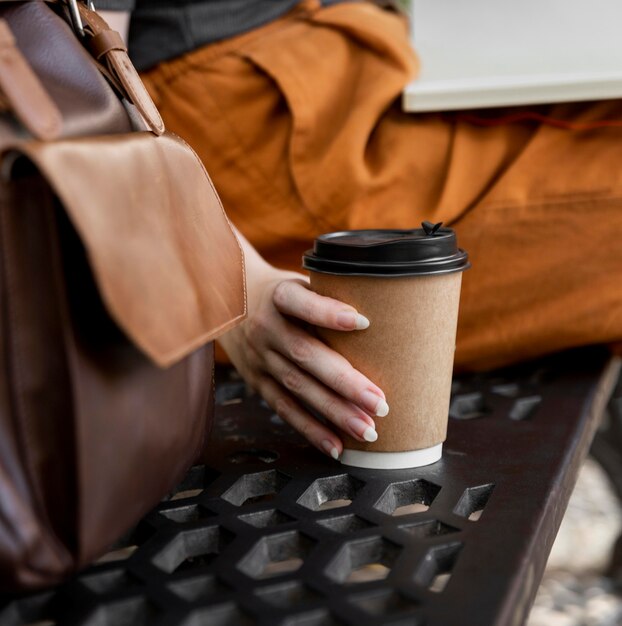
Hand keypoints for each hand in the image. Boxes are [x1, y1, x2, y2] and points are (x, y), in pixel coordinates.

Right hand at [218, 265, 388, 460]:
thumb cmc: (284, 293)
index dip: (327, 313)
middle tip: (379, 403)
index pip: (300, 302)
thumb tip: (383, 313)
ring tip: (366, 429)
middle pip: (305, 355)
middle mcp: (265, 327)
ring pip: (297, 387)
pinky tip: (336, 446)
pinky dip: (310, 429)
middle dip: (344, 382)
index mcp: (278, 295)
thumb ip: (329, 296)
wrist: (231, 303)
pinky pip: (284, 408)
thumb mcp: (300, 281)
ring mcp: (259, 357)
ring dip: (333, 412)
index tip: (364, 322)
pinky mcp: (257, 381)